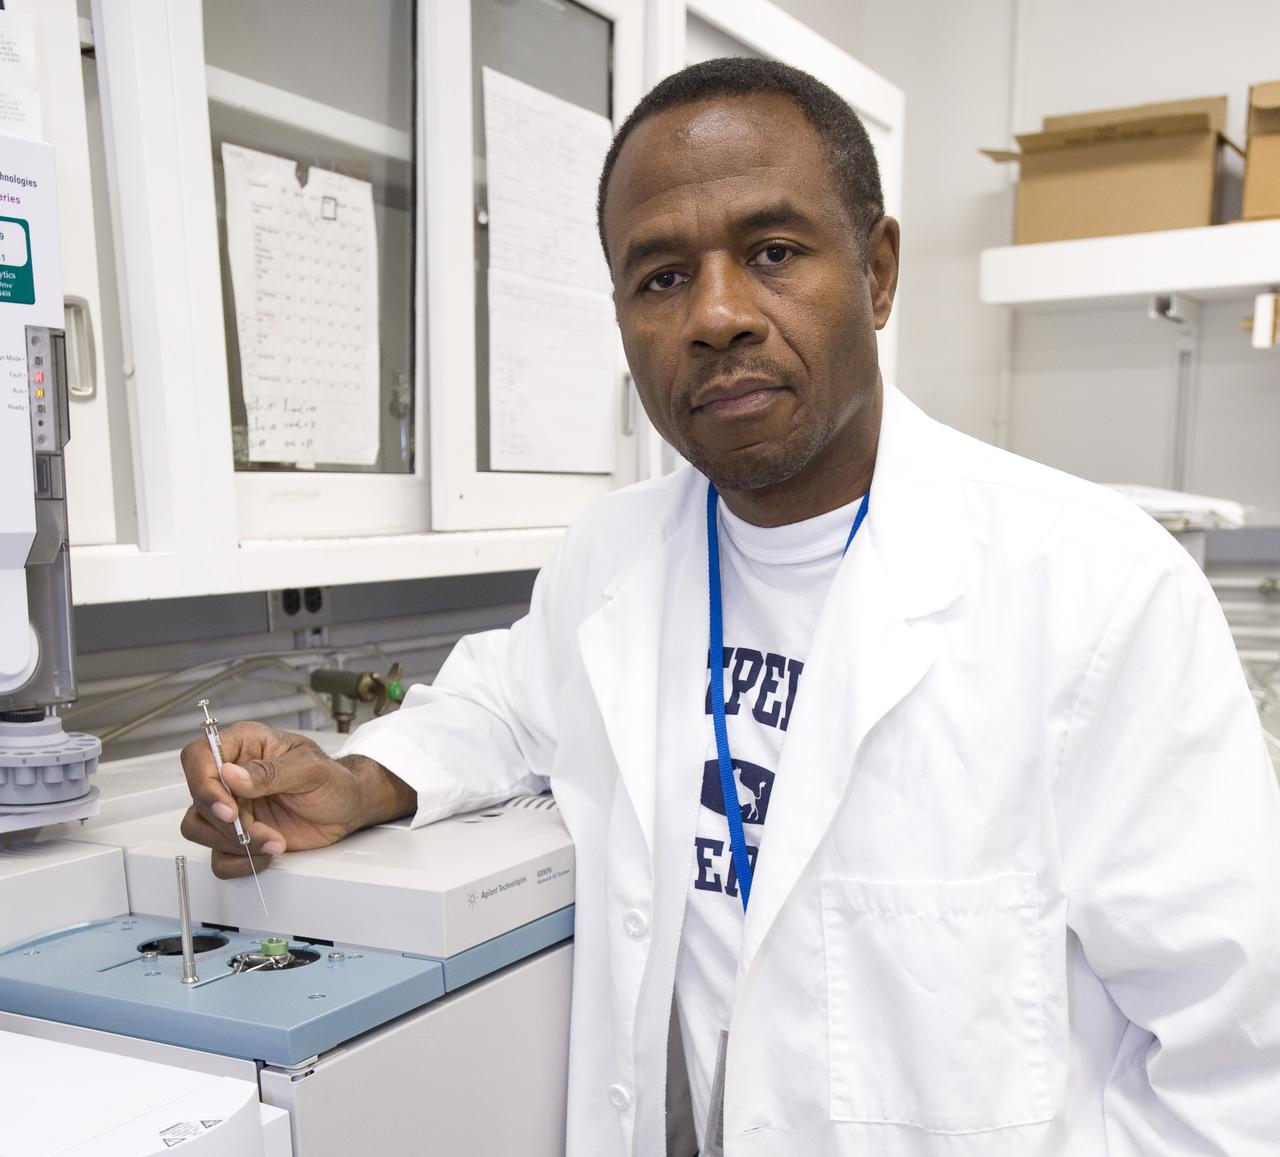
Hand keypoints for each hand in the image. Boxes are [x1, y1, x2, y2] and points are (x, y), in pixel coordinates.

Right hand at [179, 722, 414, 879]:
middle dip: (227, 823)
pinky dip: (239, 862)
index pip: (198, 756)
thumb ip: (270, 772)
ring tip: (273, 842)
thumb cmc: (333, 780)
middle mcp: (231, 775)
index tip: (228, 808)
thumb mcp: (310, 769)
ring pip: (200, 828)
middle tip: (259, 831)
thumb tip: (231, 774)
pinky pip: (218, 855)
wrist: (347, 808)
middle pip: (198, 799)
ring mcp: (232, 806)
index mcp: (245, 744)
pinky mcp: (237, 834)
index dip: (203, 784)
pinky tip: (267, 853)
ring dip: (234, 842)